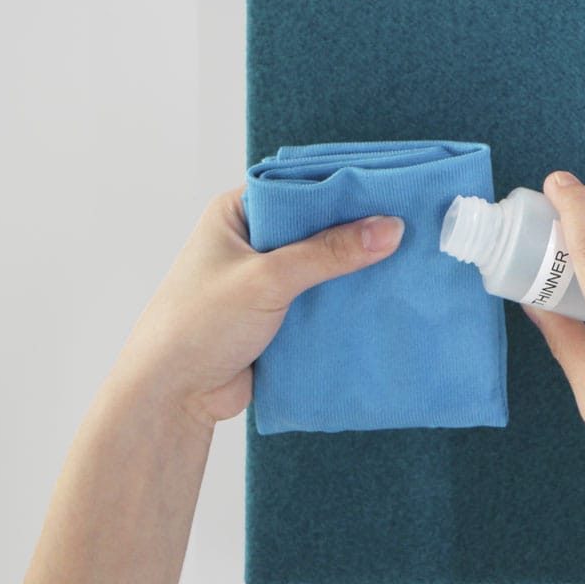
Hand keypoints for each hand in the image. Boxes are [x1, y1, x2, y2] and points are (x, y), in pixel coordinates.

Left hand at [112, 187, 404, 433]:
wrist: (172, 398)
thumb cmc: (199, 325)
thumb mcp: (268, 279)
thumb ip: (329, 253)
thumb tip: (390, 228)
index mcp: (237, 213)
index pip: (300, 185)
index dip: (344, 187)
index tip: (392, 188)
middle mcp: (253, 240)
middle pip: (318, 225)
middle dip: (358, 230)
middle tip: (411, 224)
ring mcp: (268, 279)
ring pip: (325, 264)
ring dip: (356, 268)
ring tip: (410, 258)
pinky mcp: (282, 314)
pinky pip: (324, 298)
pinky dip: (348, 299)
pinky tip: (385, 295)